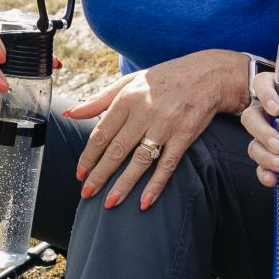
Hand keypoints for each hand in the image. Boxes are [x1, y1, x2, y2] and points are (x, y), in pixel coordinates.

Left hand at [69, 50, 250, 210]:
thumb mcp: (129, 82)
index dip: (89, 156)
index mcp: (127, 99)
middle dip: (100, 174)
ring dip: (124, 184)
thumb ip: (99, 100)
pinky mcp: (184, 136)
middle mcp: (144, 112)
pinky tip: (145, 202)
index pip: (102, 133)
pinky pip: (167, 165)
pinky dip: (156, 184)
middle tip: (87, 193)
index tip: (80, 173)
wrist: (207, 75)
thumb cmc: (164, 79)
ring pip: (140, 160)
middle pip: (117, 149)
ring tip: (110, 203)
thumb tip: (70, 113)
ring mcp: (165, 125)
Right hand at [241, 72, 278, 187]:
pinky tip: (273, 180)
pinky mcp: (274, 158)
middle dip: (262, 131)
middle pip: (252, 117)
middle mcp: (274, 115)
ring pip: (253, 143)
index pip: (264, 84)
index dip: (265, 93)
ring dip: (264, 155)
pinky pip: (260, 165)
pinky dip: (264, 173)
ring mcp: (271, 137)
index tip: (278, 109)